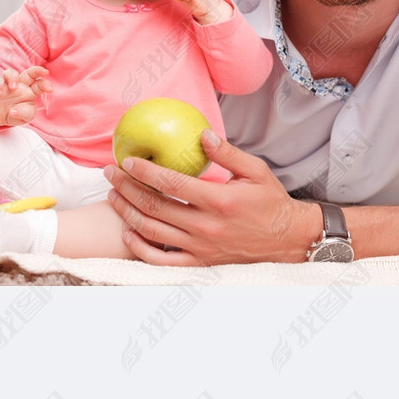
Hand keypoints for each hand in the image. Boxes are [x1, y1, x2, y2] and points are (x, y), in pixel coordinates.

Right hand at [0, 65, 51, 128]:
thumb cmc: (15, 114)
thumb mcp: (23, 118)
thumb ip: (24, 114)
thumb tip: (14, 111)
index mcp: (31, 92)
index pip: (39, 85)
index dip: (45, 85)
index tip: (50, 88)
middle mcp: (21, 85)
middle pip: (29, 73)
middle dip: (37, 70)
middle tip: (43, 71)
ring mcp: (7, 83)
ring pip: (11, 73)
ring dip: (12, 78)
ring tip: (13, 88)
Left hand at [104, 131, 322, 265]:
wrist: (288, 241)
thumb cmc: (270, 204)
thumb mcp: (255, 171)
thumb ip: (227, 153)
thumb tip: (202, 135)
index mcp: (219, 200)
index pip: (171, 183)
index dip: (145, 171)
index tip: (128, 162)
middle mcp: (206, 226)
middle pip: (155, 206)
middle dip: (127, 188)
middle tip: (110, 175)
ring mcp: (200, 247)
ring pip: (153, 231)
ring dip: (128, 213)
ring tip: (113, 197)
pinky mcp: (199, 263)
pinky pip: (162, 261)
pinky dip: (141, 248)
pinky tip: (129, 232)